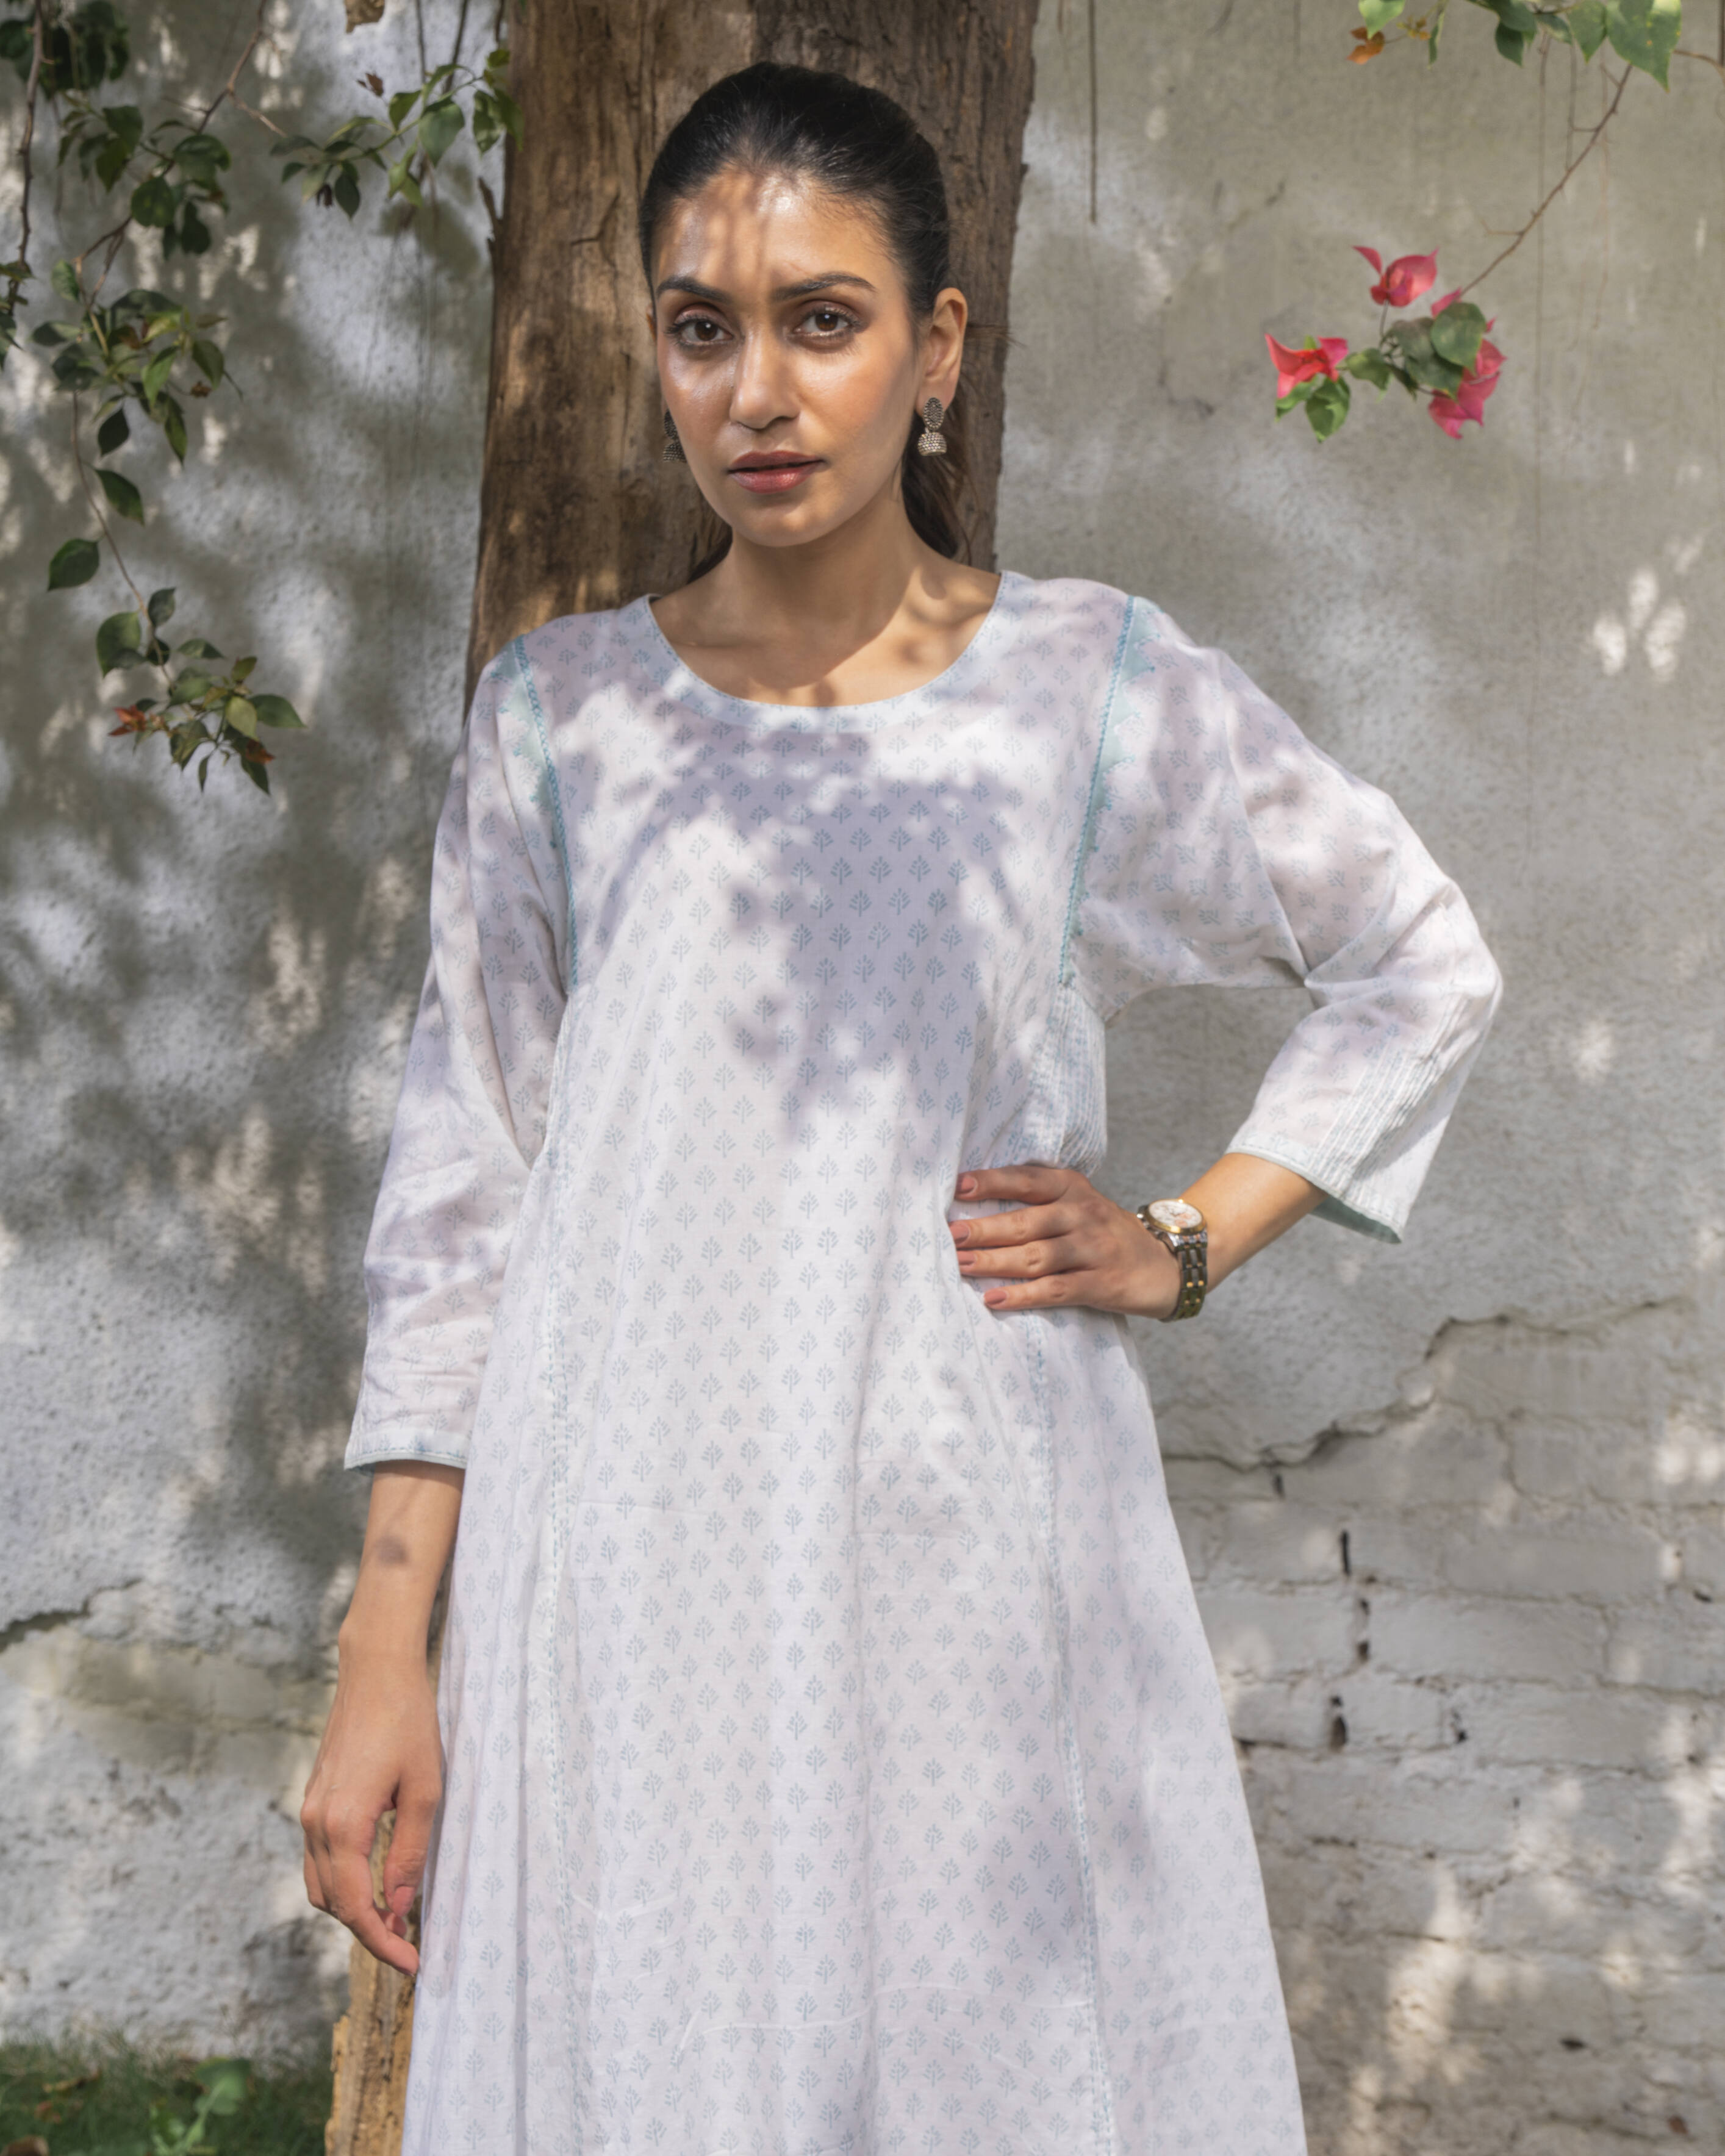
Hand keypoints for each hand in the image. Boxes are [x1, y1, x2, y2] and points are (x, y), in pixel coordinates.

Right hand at [300, 1630, 443, 1976]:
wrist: (377, 1672)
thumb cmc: (408, 1723)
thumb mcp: (425, 1790)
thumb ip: (409, 1852)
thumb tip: (399, 1905)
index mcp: (343, 1824)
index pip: (355, 1908)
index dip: (382, 1943)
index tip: (411, 1964)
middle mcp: (316, 1822)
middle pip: (333, 1903)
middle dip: (368, 1931)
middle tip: (408, 1946)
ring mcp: (310, 1810)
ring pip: (320, 1884)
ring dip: (351, 1908)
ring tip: (393, 1918)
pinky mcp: (313, 1799)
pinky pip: (318, 1858)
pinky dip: (342, 1881)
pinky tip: (374, 1881)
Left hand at [948, 1164, 1183, 1319]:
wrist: (1167, 1264)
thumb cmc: (1106, 1234)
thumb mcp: (1080, 1204)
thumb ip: (1039, 1200)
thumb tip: (973, 1203)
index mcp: (1072, 1188)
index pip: (1026, 1180)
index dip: (992, 1182)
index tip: (959, 1187)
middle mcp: (1082, 1214)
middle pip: (1024, 1221)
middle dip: (983, 1229)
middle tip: (950, 1235)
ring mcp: (1093, 1250)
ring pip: (1035, 1256)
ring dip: (994, 1262)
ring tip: (960, 1266)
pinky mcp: (1101, 1284)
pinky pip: (1055, 1290)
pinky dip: (1022, 1296)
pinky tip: (995, 1300)